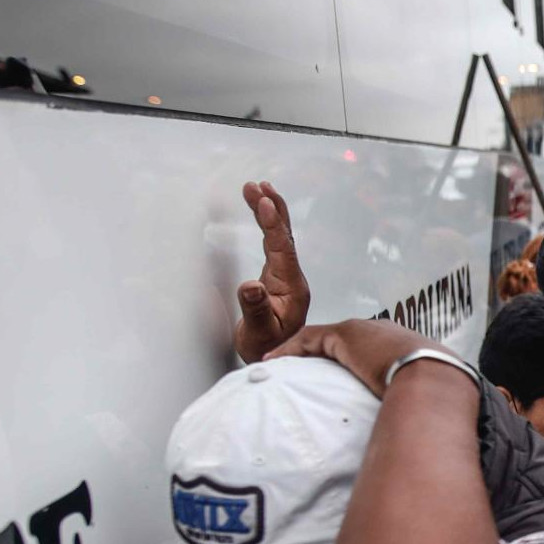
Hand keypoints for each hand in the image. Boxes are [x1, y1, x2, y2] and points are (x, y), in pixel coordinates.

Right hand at [234, 181, 311, 362]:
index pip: (284, 249)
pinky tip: (262, 211)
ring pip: (280, 237)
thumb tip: (250, 286)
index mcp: (292, 287)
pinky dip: (268, 224)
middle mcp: (292, 277)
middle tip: (256, 185)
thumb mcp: (260, 333)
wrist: (274, 359)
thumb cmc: (268, 348)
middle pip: (285, 236)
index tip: (263, 201)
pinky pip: (275, 244)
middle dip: (272, 208)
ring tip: (257, 188)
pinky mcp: (277, 276)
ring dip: (270, 212)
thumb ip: (256, 309)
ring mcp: (286, 276)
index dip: (273, 225)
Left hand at [265, 319, 441, 396]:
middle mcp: (383, 333)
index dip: (349, 363)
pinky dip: (290, 349)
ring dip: (300, 352)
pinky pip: (308, 339)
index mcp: (404, 348)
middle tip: (304, 374)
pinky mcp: (346, 335)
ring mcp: (364, 331)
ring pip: (323, 337)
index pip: (368, 351)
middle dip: (322, 354)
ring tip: (280, 367)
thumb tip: (410, 438)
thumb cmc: (437, 394)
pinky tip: (273, 361)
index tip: (335, 379)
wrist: (436, 376)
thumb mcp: (425, 400)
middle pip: (342, 341)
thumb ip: (412, 410)